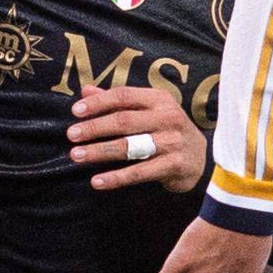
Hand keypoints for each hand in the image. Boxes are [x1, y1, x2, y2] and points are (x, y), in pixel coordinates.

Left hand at [69, 84, 205, 191]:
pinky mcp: (174, 165)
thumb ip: (118, 102)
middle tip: (72, 135)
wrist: (201, 158)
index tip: (76, 112)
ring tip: (77, 155)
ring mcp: (172, 142)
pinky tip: (97, 181)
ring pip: (129, 147)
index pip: (124, 96)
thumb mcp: (148, 110)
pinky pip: (140, 172)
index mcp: (159, 99)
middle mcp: (167, 117)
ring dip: (100, 151)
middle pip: (124, 121)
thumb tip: (85, 91)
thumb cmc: (166, 130)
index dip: (98, 103)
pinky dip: (116, 178)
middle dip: (94, 128)